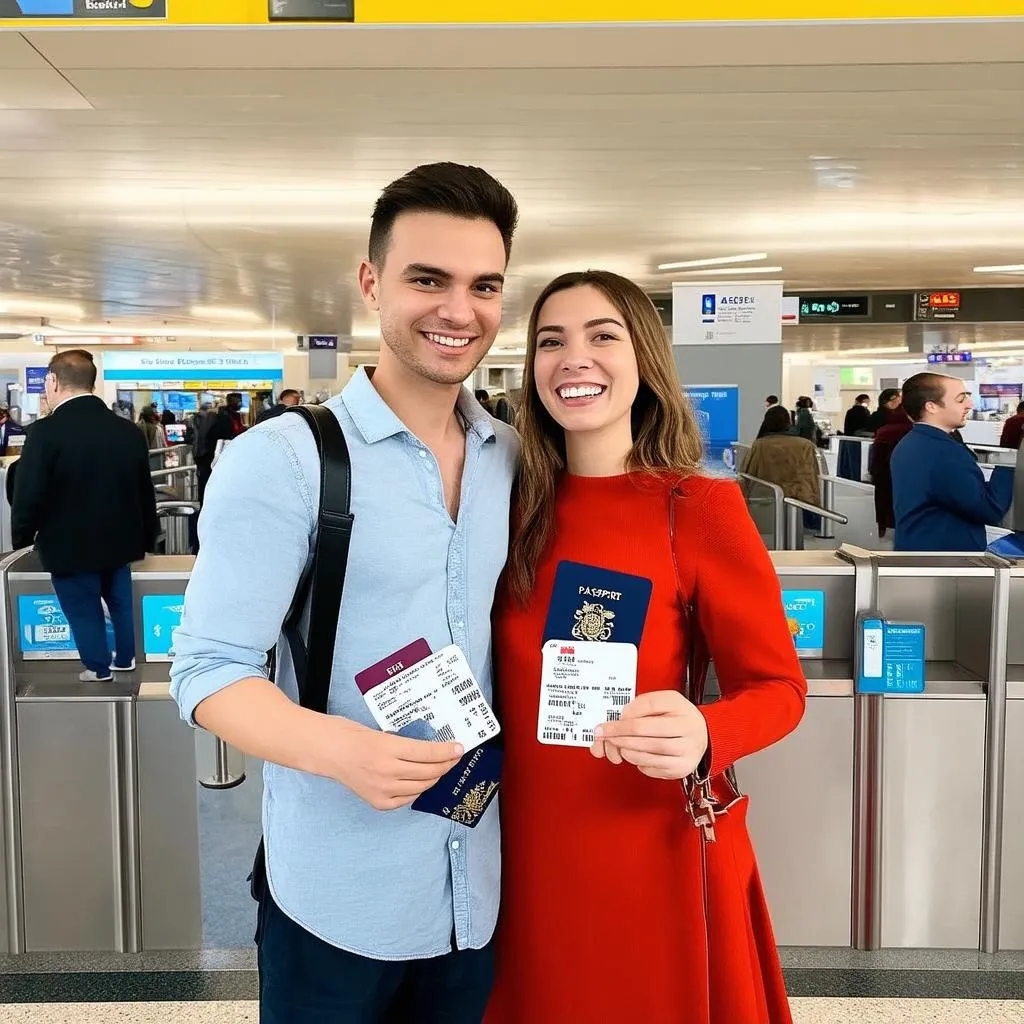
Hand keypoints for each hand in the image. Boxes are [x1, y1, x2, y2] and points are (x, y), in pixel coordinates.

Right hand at [322, 719, 462, 810]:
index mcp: (387, 749)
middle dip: (446, 765)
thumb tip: (430, 750)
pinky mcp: (377, 802)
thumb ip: (404, 744)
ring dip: (434, 778)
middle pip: (428, 772)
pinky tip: (419, 782)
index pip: (427, 752)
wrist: (325, 751)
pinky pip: (406, 799)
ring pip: (420, 787)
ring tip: (440, 769)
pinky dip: (416, 791)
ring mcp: (381, 789)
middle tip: (453, 757)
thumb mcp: (381, 733)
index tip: (459, 747)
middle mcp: (386, 771)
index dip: (447, 751)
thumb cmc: (350, 735)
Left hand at [591, 690, 708, 780]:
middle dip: (621, 735)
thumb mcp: (666, 701)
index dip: (626, 715)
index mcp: (683, 710)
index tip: (608, 722)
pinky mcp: (681, 769)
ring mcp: (687, 753)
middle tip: (606, 735)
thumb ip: (644, 704)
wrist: (702, 735)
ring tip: (618, 745)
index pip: (650, 708)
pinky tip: (634, 755)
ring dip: (627, 750)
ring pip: (649, 753)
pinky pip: (654, 768)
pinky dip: (639, 762)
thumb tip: (623, 716)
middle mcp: (689, 731)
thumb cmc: (679, 717)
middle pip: (647, 733)